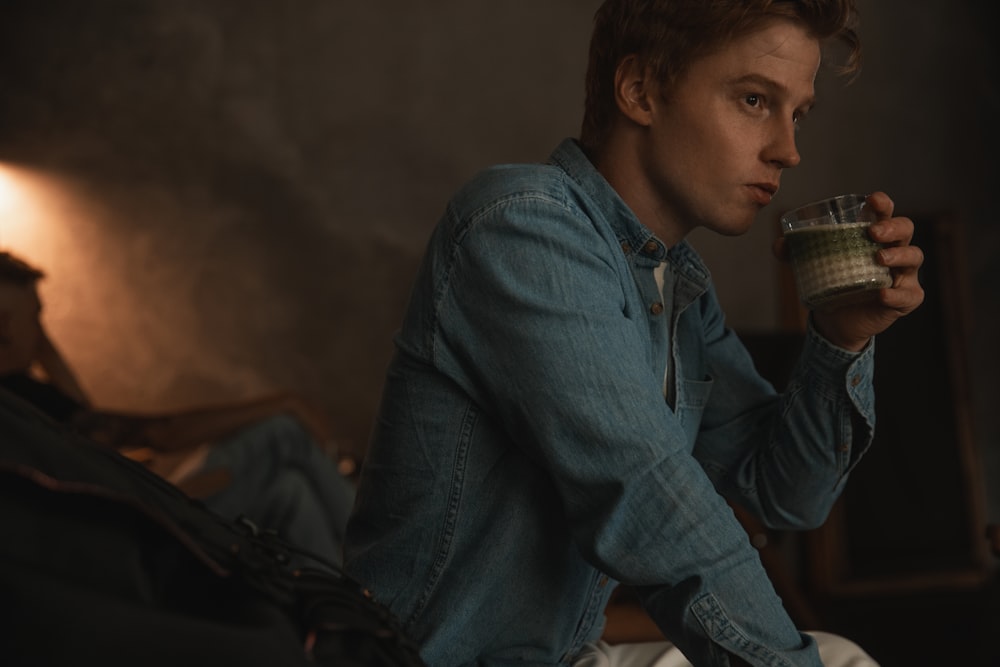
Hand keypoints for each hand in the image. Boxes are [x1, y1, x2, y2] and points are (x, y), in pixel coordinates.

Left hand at [774, 191, 923, 350]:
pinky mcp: (906, 298)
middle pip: (905, 229)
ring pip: (914, 256)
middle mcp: (894, 250)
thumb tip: (781, 243)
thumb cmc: (831, 283)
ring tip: (879, 258)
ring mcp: (903, 274)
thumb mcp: (810, 266)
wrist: (836, 321)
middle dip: (892, 227)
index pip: (885, 213)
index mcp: (874, 236)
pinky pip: (909, 294)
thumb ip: (794, 253)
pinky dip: (897, 293)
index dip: (883, 203)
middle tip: (872, 233)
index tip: (872, 200)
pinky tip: (882, 293)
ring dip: (899, 255)